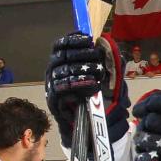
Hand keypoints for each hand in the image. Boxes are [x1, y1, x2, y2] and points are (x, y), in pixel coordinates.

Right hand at [44, 32, 128, 146]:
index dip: (73, 39)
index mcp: (61, 63)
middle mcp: (53, 72)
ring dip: (82, 69)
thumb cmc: (91, 96)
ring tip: (97, 72)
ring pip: (63, 72)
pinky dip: (78, 86)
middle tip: (96, 54)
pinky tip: (92, 86)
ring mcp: (52, 86)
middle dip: (81, 53)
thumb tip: (108, 45)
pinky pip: (62, 90)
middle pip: (62, 56)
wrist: (83, 122)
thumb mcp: (100, 76)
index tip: (88, 38)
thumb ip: (103, 61)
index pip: (61, 45)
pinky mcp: (54, 101)